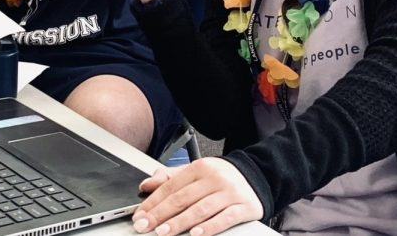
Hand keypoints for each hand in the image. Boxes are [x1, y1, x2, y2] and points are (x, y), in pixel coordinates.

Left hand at [132, 159, 262, 235]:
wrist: (256, 176)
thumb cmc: (221, 178)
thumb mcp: (195, 172)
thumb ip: (170, 178)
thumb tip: (146, 185)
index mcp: (199, 167)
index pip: (171, 186)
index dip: (154, 202)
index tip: (140, 215)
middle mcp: (214, 178)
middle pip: (183, 198)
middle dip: (161, 214)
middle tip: (146, 226)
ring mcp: (229, 192)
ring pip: (201, 209)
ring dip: (180, 222)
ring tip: (164, 232)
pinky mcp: (243, 206)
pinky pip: (225, 217)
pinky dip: (210, 227)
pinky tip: (196, 234)